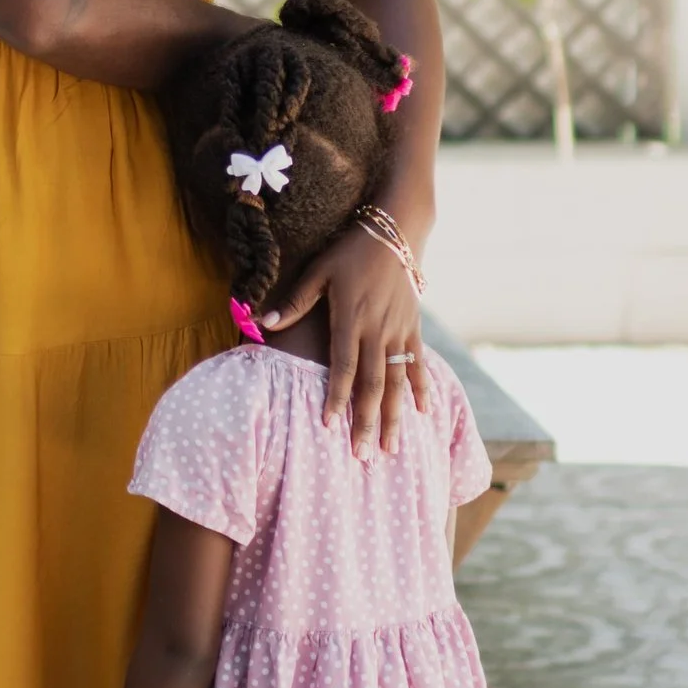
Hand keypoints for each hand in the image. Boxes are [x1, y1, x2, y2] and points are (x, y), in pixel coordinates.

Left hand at [270, 224, 427, 452]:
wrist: (395, 232)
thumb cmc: (350, 251)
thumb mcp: (318, 270)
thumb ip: (295, 301)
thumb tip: (264, 322)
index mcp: (351, 319)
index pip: (343, 366)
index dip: (336, 396)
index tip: (330, 425)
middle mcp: (378, 330)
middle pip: (372, 383)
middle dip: (367, 421)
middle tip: (364, 456)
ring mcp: (399, 331)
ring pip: (397, 381)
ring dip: (395, 416)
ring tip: (392, 448)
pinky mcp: (413, 327)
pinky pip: (418, 363)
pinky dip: (421, 388)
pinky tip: (423, 413)